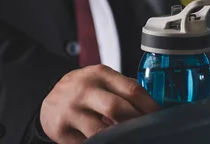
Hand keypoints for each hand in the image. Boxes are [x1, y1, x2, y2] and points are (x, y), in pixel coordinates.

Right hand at [40, 64, 159, 143]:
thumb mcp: (101, 79)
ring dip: (118, 139)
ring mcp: (71, 109)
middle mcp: (84, 89)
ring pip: (100, 131)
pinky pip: (85, 143)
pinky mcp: (60, 129)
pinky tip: (107, 143)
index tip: (160, 118)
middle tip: (147, 133)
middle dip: (135, 124)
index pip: (131, 89)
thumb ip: (123, 88)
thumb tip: (152, 107)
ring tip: (128, 140)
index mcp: (100, 74)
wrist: (49, 98)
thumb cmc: (83, 90)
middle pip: (116, 108)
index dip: (149, 106)